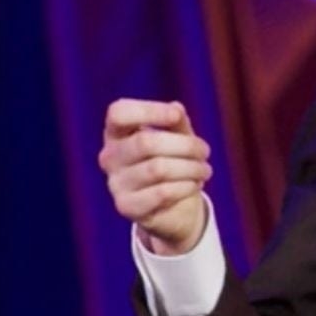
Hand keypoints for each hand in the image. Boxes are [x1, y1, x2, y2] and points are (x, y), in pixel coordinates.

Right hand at [98, 99, 211, 254]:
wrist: (174, 206)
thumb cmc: (174, 160)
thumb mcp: (177, 136)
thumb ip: (176, 121)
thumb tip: (176, 109)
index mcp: (117, 132)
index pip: (119, 113)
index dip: (148, 110)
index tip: (176, 116)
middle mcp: (110, 156)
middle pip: (146, 142)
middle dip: (185, 145)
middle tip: (205, 151)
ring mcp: (115, 183)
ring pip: (158, 169)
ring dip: (191, 168)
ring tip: (205, 170)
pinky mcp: (126, 206)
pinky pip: (162, 193)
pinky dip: (185, 186)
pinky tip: (194, 185)